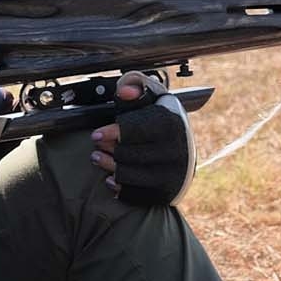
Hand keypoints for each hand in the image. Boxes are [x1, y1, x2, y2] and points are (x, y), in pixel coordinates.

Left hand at [91, 72, 195, 205]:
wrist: (184, 147)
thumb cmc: (162, 119)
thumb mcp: (154, 96)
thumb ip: (137, 86)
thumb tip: (124, 92)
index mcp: (171, 124)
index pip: (136, 130)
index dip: (112, 133)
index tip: (97, 134)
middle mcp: (176, 150)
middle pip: (129, 154)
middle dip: (108, 150)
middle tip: (97, 146)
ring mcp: (173, 174)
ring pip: (130, 175)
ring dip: (108, 167)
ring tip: (98, 158)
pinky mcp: (167, 192)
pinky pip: (137, 194)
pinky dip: (120, 188)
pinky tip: (112, 179)